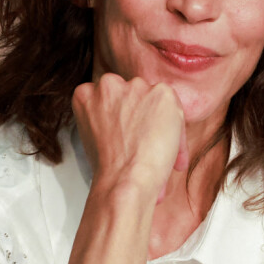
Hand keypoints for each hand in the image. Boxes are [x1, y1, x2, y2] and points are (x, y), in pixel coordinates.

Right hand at [72, 74, 188, 201]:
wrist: (126, 179)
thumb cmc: (110, 167)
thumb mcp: (94, 134)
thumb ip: (108, 116)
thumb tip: (129, 119)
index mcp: (86, 94)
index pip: (109, 96)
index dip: (122, 116)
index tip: (127, 133)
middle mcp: (109, 83)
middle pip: (132, 94)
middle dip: (140, 115)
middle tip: (143, 143)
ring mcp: (135, 86)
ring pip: (154, 101)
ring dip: (159, 122)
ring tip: (156, 151)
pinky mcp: (161, 92)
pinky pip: (175, 110)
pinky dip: (177, 133)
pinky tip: (169, 153)